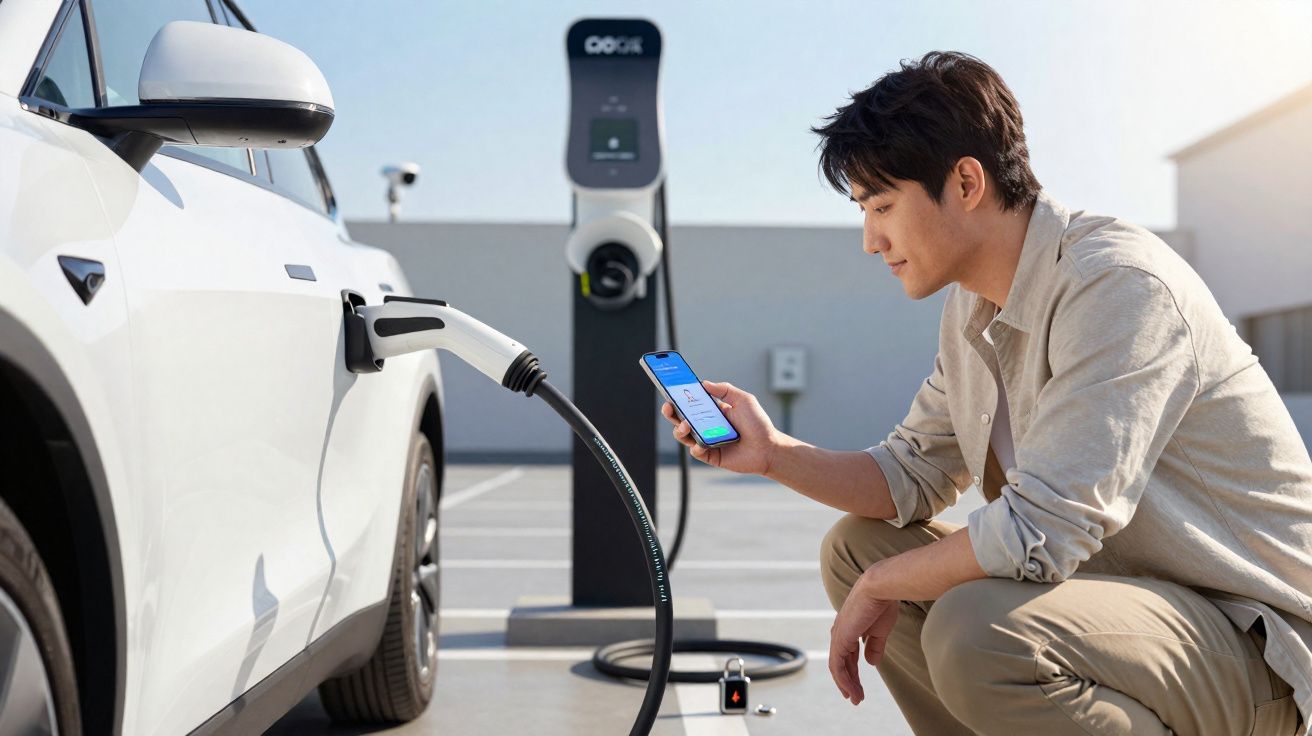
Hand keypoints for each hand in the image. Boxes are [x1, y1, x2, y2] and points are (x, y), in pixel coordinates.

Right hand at [661, 380, 779, 474]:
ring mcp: (707, 442)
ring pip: (684, 436)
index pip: (690, 404)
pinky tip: (700, 444)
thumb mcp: (743, 400)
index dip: (678, 399)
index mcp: (712, 412)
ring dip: (680, 430)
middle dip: (671, 413)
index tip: (669, 391)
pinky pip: (696, 452)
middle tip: (668, 407)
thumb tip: (704, 383)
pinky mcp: (711, 456)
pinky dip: (695, 448)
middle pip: (681, 420)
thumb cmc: (758, 424)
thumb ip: (724, 389)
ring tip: (686, 425)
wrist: (769, 448)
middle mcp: (706, 426)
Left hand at [828, 569, 898, 705]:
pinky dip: (844, 680)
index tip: (858, 688)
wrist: (880, 588)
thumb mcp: (879, 630)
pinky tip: (852, 690)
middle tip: (856, 698)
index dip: (852, 672)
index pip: (848, 656)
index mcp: (849, 629)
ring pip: (838, 668)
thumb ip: (874, 646)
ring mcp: (838, 636)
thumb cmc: (882, 604)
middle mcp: (840, 633)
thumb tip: (871, 663)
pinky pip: (838, 665)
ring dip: (847, 685)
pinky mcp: (840, 639)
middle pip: (841, 663)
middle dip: (849, 682)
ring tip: (856, 699)